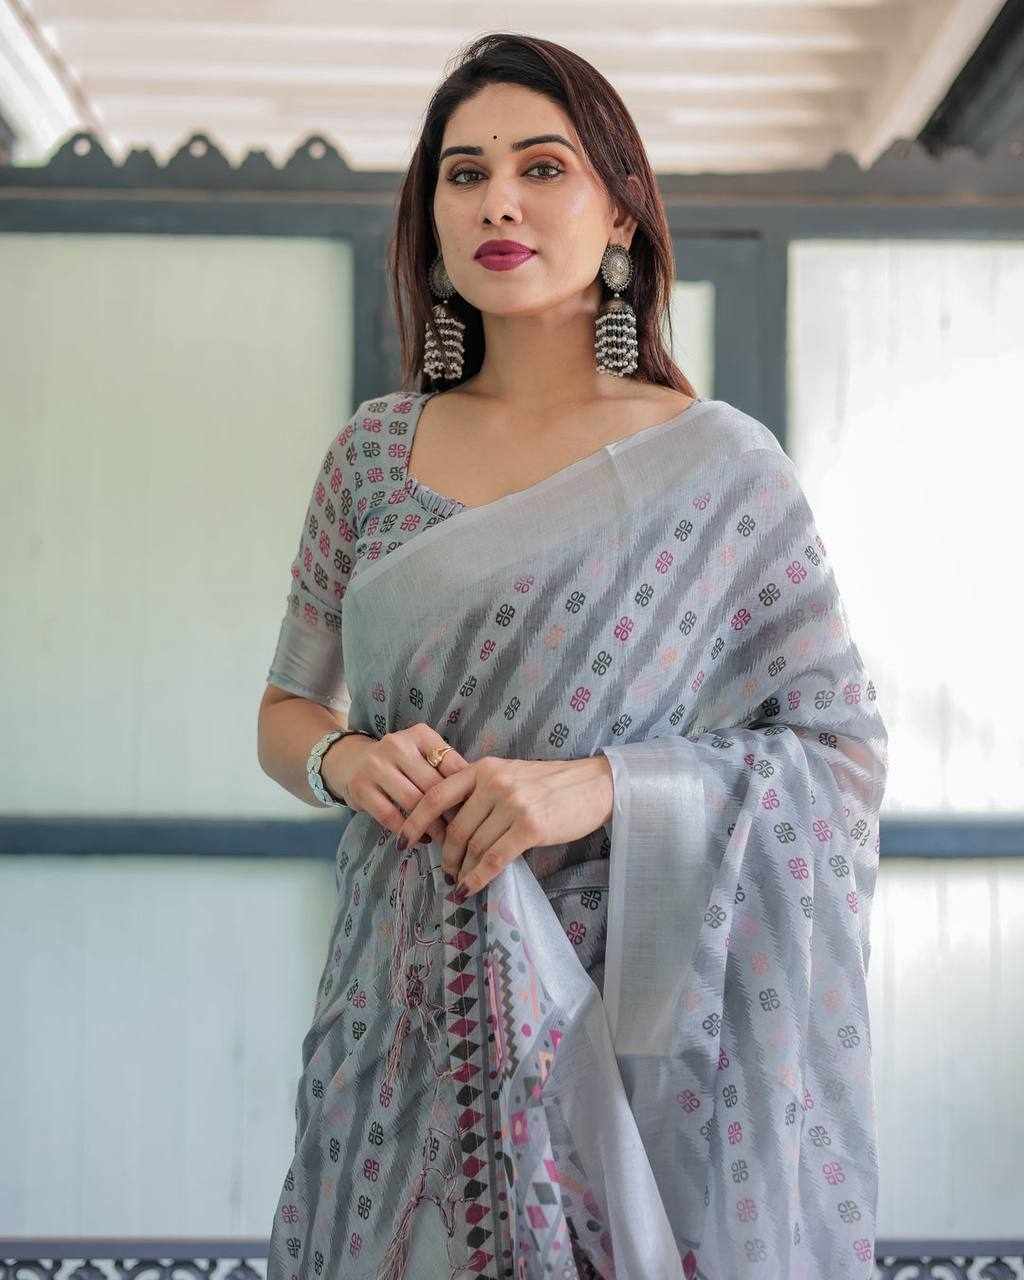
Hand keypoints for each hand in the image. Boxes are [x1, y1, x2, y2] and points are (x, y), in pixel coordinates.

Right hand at [323, 724, 469, 847]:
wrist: (349, 761)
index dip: (466, 790)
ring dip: (432, 826)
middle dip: (451, 812)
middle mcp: (397, 745)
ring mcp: (376, 766)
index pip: (451, 763)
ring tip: (444, 840)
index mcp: (419, 734)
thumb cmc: (397, 762)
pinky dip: (408, 831)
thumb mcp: (421, 754)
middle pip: (433, 785)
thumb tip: (479, 795)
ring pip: (413, 802)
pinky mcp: (362, 788)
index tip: (477, 811)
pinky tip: (419, 839)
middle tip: (464, 832)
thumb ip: (446, 767)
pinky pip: (390, 816)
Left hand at [396, 755, 613, 895]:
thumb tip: (450, 823)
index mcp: (484, 769)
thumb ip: (481, 791)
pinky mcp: (529, 827)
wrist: (593, 785)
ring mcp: (511, 804)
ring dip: (462, 869)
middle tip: (445, 870)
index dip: (415, 820)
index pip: (437, 795)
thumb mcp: (510, 775)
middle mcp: (494, 783)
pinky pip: (494, 858)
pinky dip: (479, 877)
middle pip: (454, 828)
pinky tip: (471, 887)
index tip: (403, 841)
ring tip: (459, 881)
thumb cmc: (550, 785)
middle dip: (445, 855)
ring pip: (473, 846)